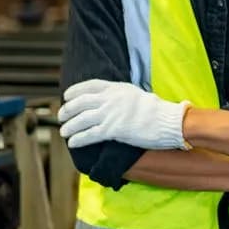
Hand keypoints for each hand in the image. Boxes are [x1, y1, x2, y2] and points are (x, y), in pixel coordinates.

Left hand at [58, 79, 188, 149]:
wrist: (167, 120)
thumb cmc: (155, 109)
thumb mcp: (134, 94)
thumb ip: (119, 95)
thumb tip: (107, 100)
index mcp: (117, 87)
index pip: (89, 85)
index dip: (74, 91)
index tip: (66, 96)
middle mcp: (110, 99)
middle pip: (80, 102)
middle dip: (67, 110)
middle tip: (61, 117)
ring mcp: (111, 114)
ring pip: (81, 119)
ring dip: (69, 126)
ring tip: (64, 132)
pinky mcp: (113, 130)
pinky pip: (90, 134)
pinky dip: (78, 139)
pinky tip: (73, 142)